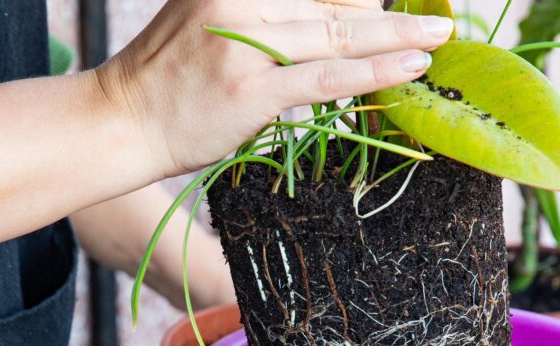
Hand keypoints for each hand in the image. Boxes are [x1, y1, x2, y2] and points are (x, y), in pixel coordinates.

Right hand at [95, 0, 453, 178]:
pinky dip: (374, 72)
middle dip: (389, 13)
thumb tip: (336, 15)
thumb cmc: (168, 76)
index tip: (396, 2)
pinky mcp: (252, 88)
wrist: (121, 120)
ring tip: (437, 39)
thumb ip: (265, 10)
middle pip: (333, 0)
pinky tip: (409, 68)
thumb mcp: (209, 16)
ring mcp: (244, 42)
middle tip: (436, 18)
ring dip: (397, 38)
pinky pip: (327, 76)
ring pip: (338, 35)